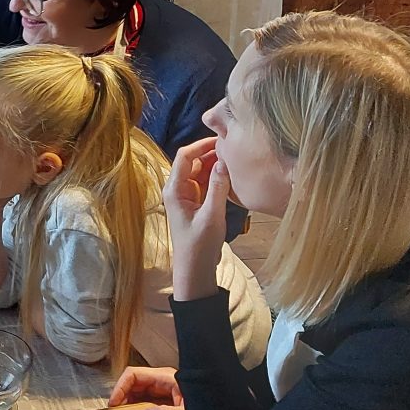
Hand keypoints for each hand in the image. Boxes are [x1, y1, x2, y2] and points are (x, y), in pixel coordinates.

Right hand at [108, 366, 186, 409]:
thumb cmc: (211, 409)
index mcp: (166, 377)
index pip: (134, 374)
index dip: (120, 386)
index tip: (114, 402)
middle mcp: (163, 380)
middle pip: (134, 381)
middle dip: (121, 394)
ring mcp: (164, 389)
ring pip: (138, 390)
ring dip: (127, 400)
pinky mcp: (166, 398)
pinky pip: (146, 398)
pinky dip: (136, 405)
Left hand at [162, 137, 229, 300]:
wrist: (195, 269)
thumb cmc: (199, 245)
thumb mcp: (211, 216)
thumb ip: (217, 188)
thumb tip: (223, 162)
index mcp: (174, 189)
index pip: (185, 156)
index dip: (201, 145)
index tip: (221, 140)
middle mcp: (178, 189)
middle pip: (193, 161)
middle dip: (210, 152)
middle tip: (233, 147)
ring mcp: (187, 195)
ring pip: (200, 171)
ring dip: (215, 164)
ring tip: (235, 157)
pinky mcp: (196, 202)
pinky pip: (205, 182)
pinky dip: (216, 176)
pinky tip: (231, 174)